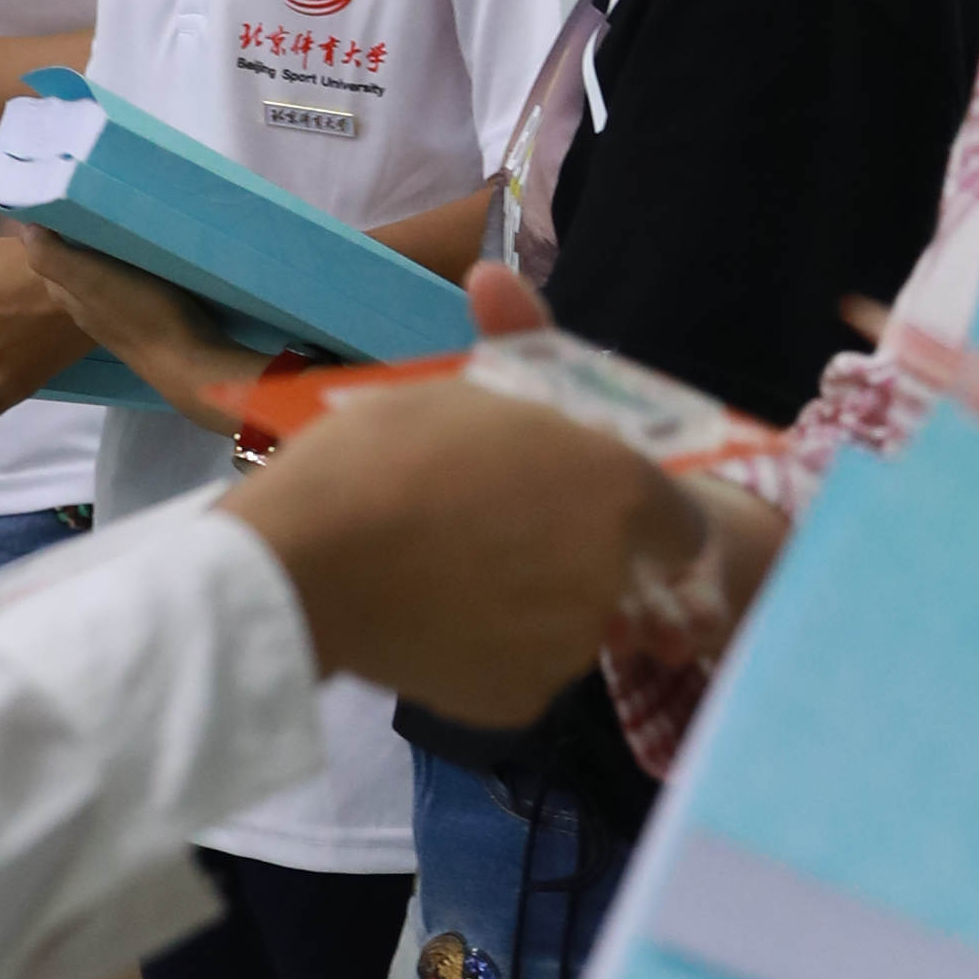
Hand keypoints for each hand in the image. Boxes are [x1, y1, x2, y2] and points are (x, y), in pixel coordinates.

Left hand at [24, 226, 269, 425]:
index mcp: (68, 295)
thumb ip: (53, 258)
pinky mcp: (142, 320)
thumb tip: (25, 230)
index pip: (45, 256)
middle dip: (73, 238)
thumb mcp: (91, 280)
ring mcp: (114, 316)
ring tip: (115, 223)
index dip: (48, 229)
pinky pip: (124, 286)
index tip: (60, 200)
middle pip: (70, 266)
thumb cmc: (140, 313)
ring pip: (97, 276)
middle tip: (89, 204)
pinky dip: (124, 268)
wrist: (187, 362)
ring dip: (100, 254)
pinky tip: (140, 258)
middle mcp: (84, 307)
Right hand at [236, 378, 699, 711]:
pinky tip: (435, 616)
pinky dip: (490, 650)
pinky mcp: (521, 702)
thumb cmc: (380, 457)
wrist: (301, 566)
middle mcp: (611, 575)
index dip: (628, 507)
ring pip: (569, 623)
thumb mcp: (455, 384)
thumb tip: (499, 277)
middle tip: (495, 527)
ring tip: (453, 572)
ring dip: (534, 603)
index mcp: (615, 488)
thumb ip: (511, 354)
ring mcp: (568, 648)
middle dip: (574, 551)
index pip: (677, 517)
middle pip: (616, 570)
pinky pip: (522, 668)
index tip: (577, 497)